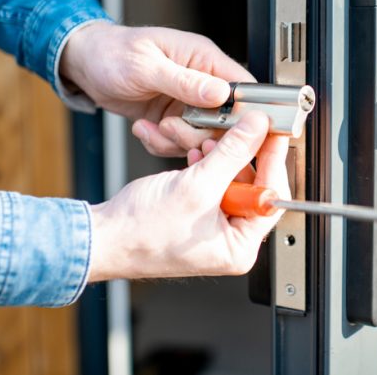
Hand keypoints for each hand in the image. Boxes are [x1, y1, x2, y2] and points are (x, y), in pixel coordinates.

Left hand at [60, 23, 253, 155]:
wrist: (85, 64)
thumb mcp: (146, 66)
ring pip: (202, 136)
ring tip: (152, 127)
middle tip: (171, 128)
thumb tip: (221, 93)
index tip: (226, 130)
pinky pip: (179, 143)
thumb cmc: (112, 52)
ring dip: (175, 140)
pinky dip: (160, 143)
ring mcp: (188, 103)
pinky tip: (143, 128)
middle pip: (225, 120)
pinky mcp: (173, 119)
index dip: (243, 112)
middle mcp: (201, 82)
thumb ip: (185, 81)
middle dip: (198, 133)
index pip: (243, 87)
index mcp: (204, 58)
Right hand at [87, 112, 289, 280]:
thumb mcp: (197, 186)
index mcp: (240, 247)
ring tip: (209, 143)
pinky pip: (213, 183)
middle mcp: (230, 240)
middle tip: (244, 129)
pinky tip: (197, 155)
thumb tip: (257, 129)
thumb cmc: (141, 232)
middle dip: (242, 156)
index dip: (273, 161)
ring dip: (222, 157)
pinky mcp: (198, 214)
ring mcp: (213, 227)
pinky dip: (207, 165)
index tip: (274, 133)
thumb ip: (233, 153)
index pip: (271, 198)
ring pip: (232, 180)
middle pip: (254, 186)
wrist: (102, 237)